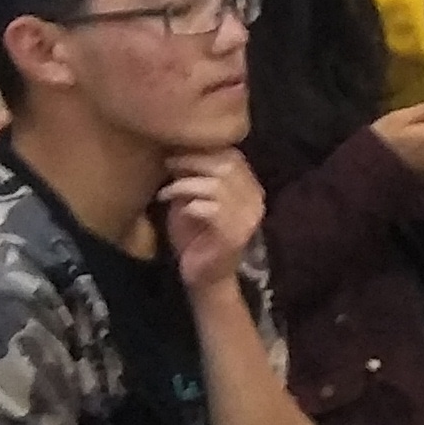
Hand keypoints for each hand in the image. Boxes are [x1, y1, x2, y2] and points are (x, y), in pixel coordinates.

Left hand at [157, 150, 261, 289]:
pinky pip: (210, 209)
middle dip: (193, 161)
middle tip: (168, 164)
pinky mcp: (234, 235)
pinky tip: (176, 209)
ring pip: (217, 185)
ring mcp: (247, 219)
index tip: (176, 151)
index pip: (234, 156)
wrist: (205, 278)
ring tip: (168, 190)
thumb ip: (196, 176)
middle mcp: (256, 201)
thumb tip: (179, 146)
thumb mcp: (196, 199)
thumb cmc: (196, 236)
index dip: (203, 149)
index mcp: (251, 189)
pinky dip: (189, 205)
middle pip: (227, 166)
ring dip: (186, 184)